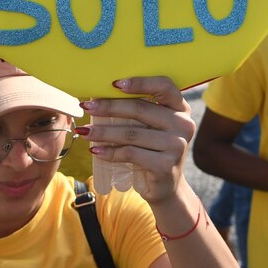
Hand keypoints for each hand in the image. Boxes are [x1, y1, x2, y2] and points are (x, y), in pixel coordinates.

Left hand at [78, 76, 193, 202]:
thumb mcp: (150, 127)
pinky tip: (95, 151)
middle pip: (141, 109)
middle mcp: (183, 124)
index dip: (140, 82)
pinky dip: (110, 152)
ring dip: (103, 132)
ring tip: (84, 131)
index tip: (114, 84)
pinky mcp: (165, 165)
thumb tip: (97, 96)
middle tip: (87, 107)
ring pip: (132, 133)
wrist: (165, 185)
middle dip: (109, 107)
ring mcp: (177, 146)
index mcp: (180, 108)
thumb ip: (137, 110)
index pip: (164, 85)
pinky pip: (131, 154)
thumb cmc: (152, 149)